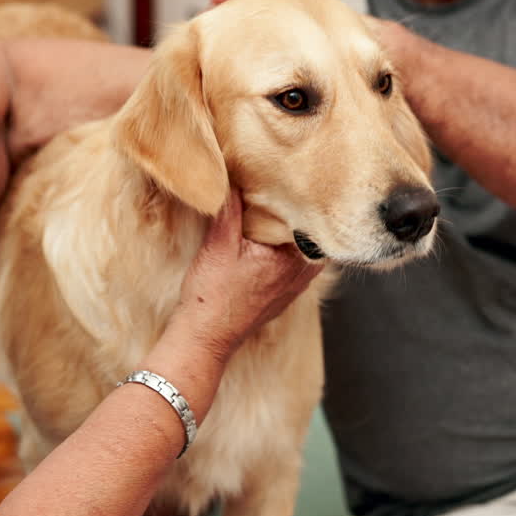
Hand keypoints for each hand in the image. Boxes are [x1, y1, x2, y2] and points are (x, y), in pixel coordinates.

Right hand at [174, 190, 323, 360]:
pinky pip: (293, 266)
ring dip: (292, 234)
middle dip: (298, 215)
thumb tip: (235, 178)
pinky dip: (285, 251)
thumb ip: (230, 208)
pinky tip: (269, 241)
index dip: (303, 200)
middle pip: (310, 236)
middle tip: (288, 191)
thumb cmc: (212, 295)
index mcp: (292, 259)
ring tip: (277, 212)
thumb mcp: (219, 243)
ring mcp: (294, 287)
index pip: (310, 221)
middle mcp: (300, 274)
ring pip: (303, 251)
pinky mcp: (283, 296)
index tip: (295, 182)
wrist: (205, 337)